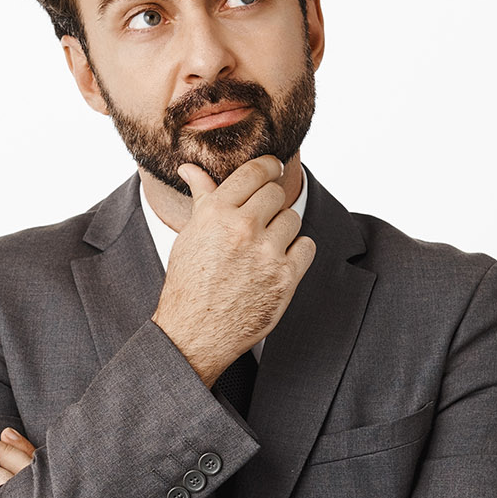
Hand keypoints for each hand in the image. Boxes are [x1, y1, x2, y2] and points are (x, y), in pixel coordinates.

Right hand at [152, 156, 316, 384]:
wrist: (195, 331)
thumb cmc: (190, 283)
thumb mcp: (190, 235)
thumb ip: (202, 198)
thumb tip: (191, 169)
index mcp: (216, 213)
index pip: (255, 172)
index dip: (268, 166)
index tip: (273, 167)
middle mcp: (243, 229)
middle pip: (276, 193)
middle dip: (271, 202)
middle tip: (263, 216)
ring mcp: (266, 253)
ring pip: (292, 219)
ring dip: (282, 229)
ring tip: (264, 246)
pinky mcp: (285, 277)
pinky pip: (307, 247)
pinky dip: (296, 252)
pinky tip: (278, 261)